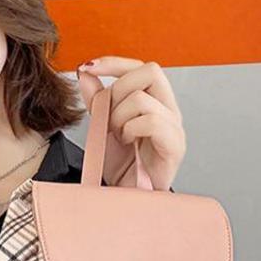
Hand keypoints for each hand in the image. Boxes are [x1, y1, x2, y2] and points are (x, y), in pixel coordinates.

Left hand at [76, 56, 185, 190]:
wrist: (128, 198)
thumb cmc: (123, 166)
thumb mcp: (103, 127)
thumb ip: (96, 100)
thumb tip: (85, 72)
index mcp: (156, 101)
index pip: (141, 67)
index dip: (114, 62)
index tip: (87, 67)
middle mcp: (169, 109)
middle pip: (151, 71)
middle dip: (118, 91)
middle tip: (108, 119)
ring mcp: (174, 126)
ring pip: (142, 99)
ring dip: (119, 117)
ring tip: (118, 136)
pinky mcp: (175, 145)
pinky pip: (150, 121)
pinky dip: (130, 129)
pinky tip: (127, 143)